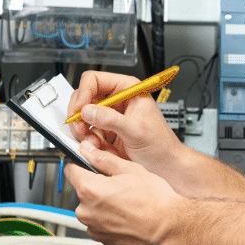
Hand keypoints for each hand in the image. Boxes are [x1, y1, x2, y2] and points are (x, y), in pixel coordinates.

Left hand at [66, 141, 182, 244]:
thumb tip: (89, 150)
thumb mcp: (130, 169)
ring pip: (93, 210)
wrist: (169, 227)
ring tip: (127, 202)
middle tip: (120, 184)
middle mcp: (87, 212)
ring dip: (104, 205)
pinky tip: (128, 215)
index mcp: (90, 190)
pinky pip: (101, 225)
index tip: (88, 163)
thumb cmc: (154, 200)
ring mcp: (95, 229)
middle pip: (83, 192)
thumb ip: (103, 159)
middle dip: (98, 186)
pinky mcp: (104, 240)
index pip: (71, 170)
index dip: (81, 163)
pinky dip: (111, 220)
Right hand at [67, 70, 183, 172]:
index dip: (83, 93)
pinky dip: (88, 140)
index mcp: (128, 89)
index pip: (94, 79)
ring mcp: (110, 116)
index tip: (79, 110)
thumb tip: (88, 111)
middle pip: (84, 97)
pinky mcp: (106, 131)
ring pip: (83, 116)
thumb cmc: (160, 145)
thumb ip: (111, 120)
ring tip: (94, 141)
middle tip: (81, 128)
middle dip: (80, 114)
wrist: (164, 165)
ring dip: (83, 130)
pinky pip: (87, 132)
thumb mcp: (136, 130)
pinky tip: (98, 147)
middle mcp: (117, 99)